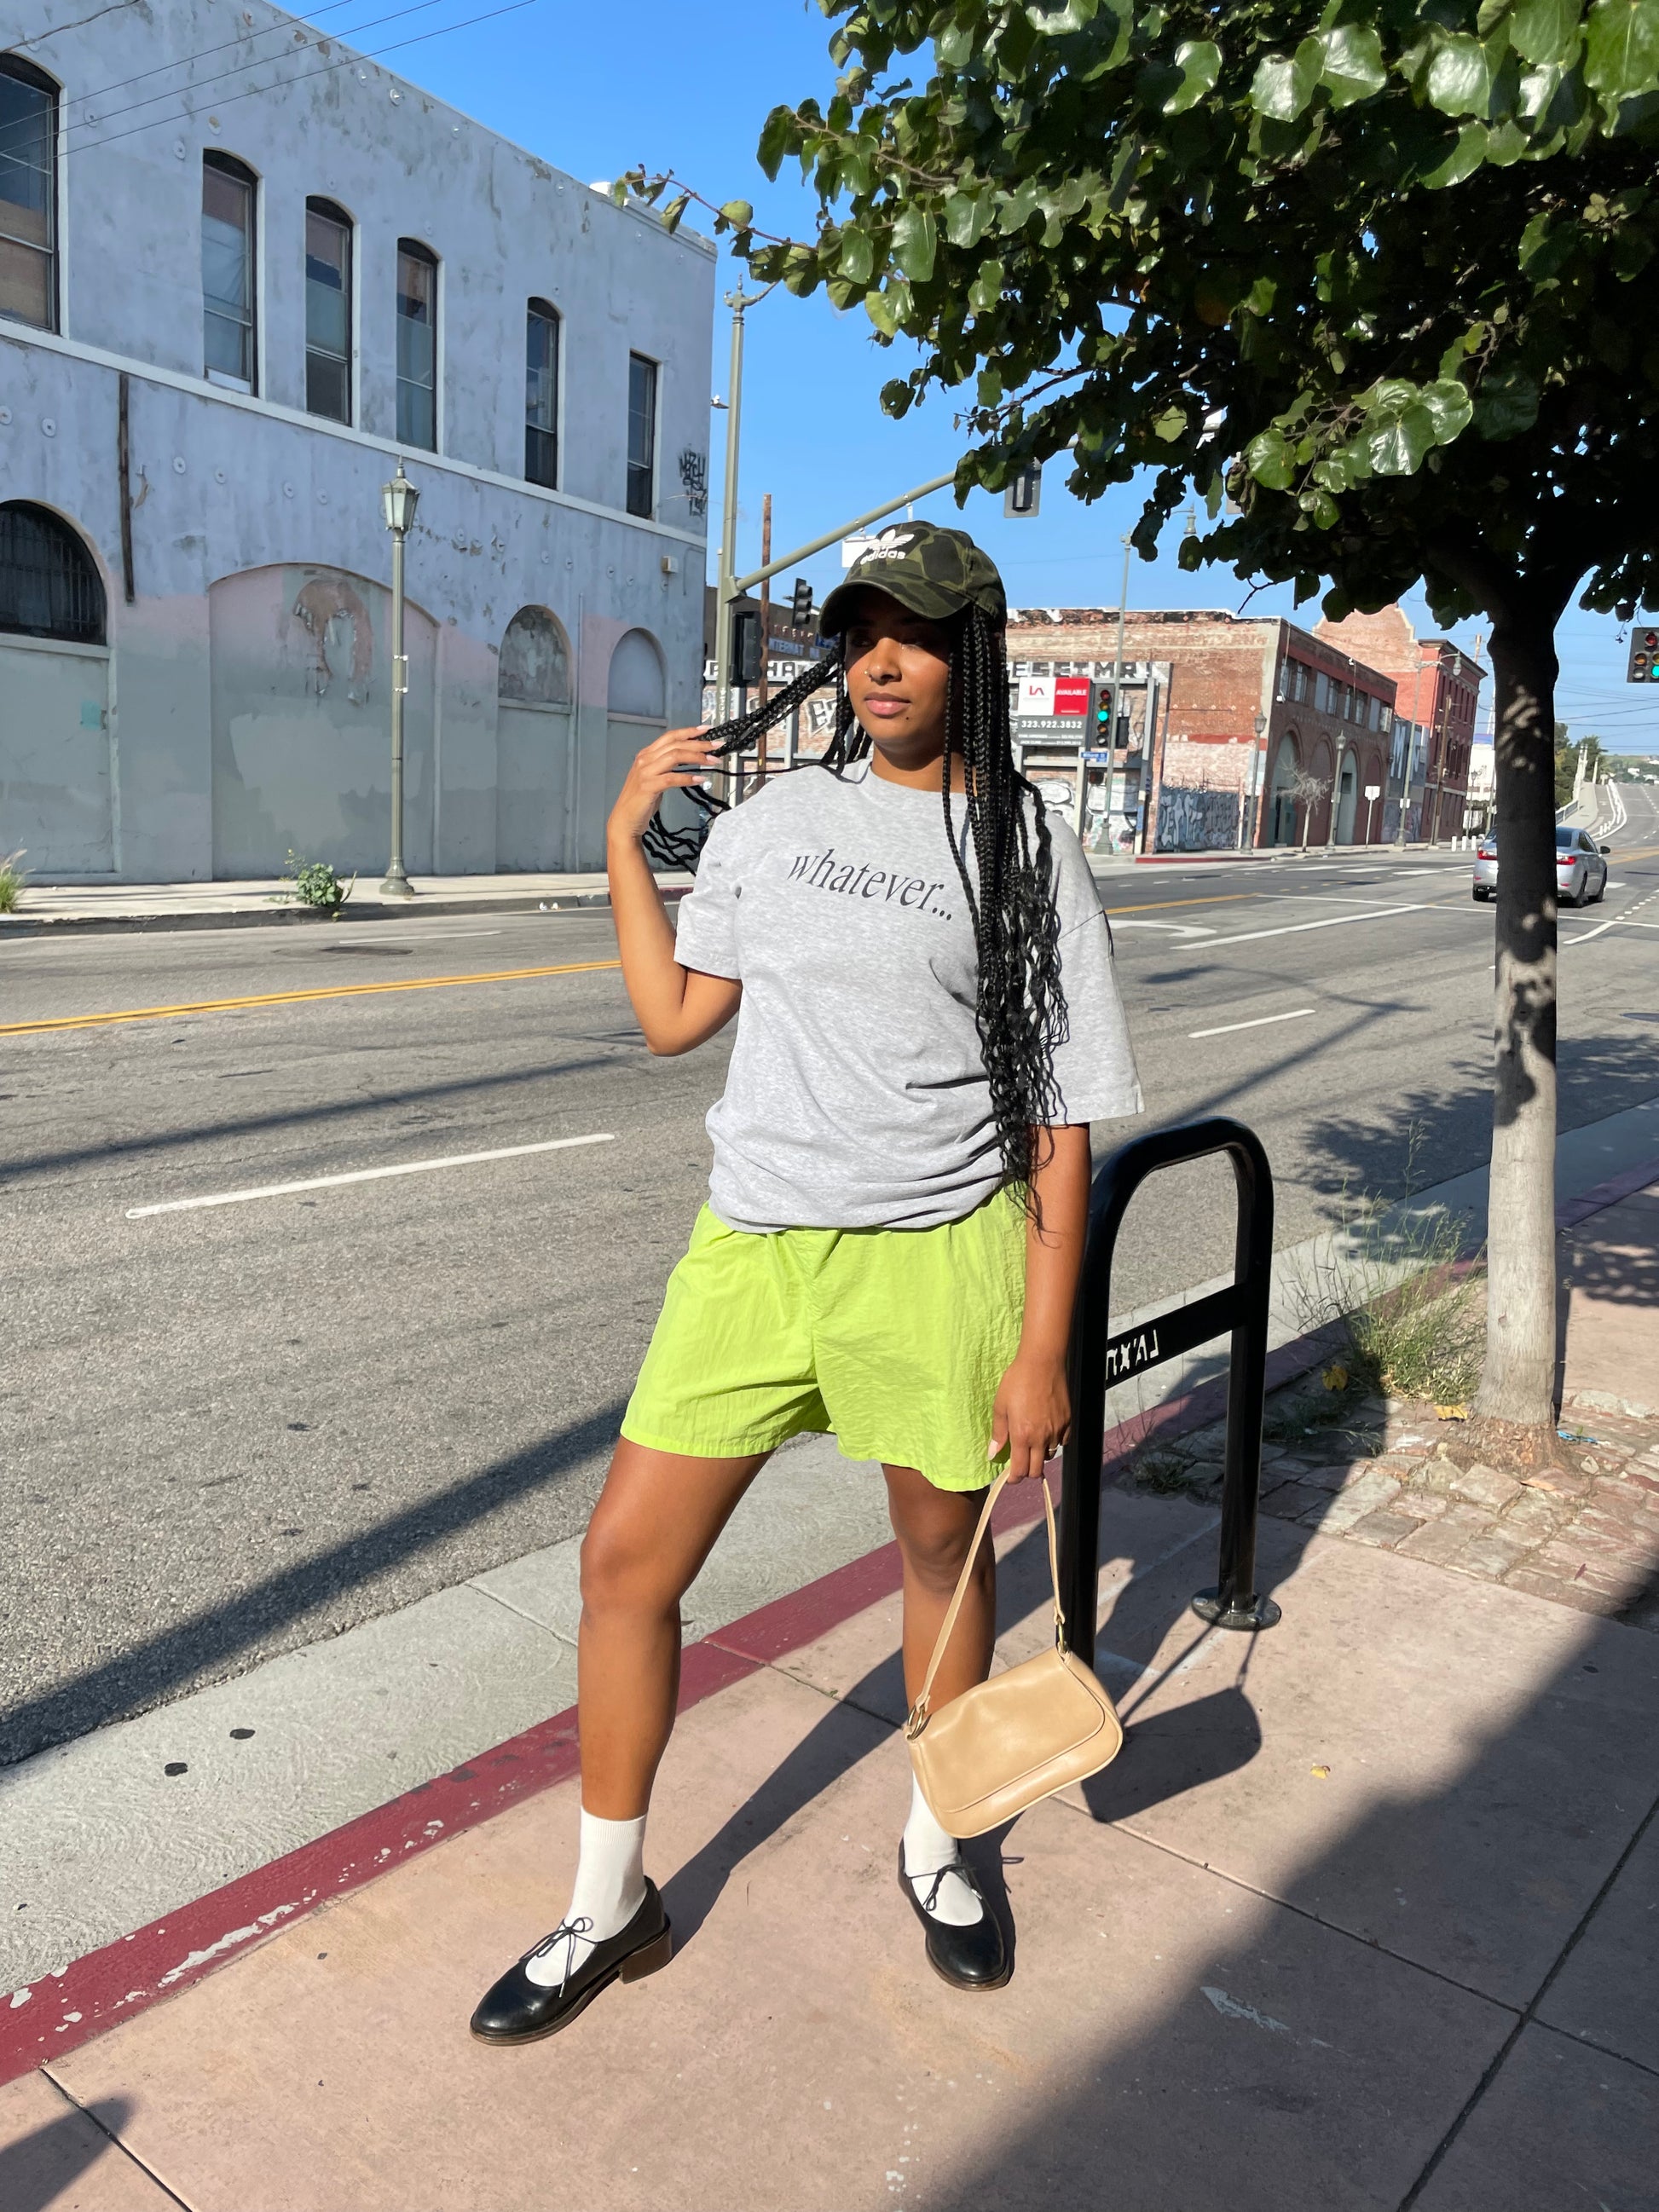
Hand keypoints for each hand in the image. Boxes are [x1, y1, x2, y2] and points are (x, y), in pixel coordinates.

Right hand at [607, 727, 719, 847]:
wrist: (625, 819)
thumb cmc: (641, 801)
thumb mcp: (654, 777)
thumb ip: (667, 766)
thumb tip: (689, 759)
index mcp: (646, 754)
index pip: (670, 736)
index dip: (689, 732)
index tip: (706, 729)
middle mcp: (645, 760)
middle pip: (675, 744)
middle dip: (699, 743)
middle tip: (717, 745)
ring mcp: (645, 772)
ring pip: (675, 756)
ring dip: (697, 757)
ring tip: (713, 761)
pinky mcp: (648, 786)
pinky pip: (672, 778)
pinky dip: (688, 778)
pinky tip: (700, 779)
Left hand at [988, 1351, 1070, 1482]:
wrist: (1042, 1363)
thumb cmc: (1017, 1381)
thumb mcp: (1000, 1406)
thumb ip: (998, 1433)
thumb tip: (993, 1454)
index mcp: (1022, 1435)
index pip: (1020, 1470)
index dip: (1014, 1478)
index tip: (1010, 1477)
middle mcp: (1042, 1437)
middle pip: (1037, 1470)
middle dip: (1027, 1472)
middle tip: (1020, 1464)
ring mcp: (1057, 1430)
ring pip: (1049, 1455)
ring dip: (1040, 1456)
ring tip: (1032, 1444)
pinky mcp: (1068, 1421)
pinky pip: (1063, 1441)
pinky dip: (1055, 1442)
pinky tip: (1047, 1432)